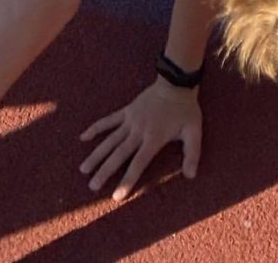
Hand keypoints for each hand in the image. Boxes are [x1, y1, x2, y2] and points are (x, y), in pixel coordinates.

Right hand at [79, 79, 201, 201]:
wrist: (175, 82)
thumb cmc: (185, 110)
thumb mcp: (194, 132)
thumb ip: (192, 154)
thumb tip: (191, 176)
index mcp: (153, 138)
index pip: (138, 163)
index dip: (127, 180)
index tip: (116, 196)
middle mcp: (138, 131)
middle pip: (118, 154)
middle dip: (105, 171)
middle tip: (92, 186)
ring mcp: (130, 120)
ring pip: (110, 140)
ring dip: (96, 154)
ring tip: (83, 169)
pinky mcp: (127, 111)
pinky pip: (108, 120)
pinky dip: (96, 128)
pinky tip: (83, 137)